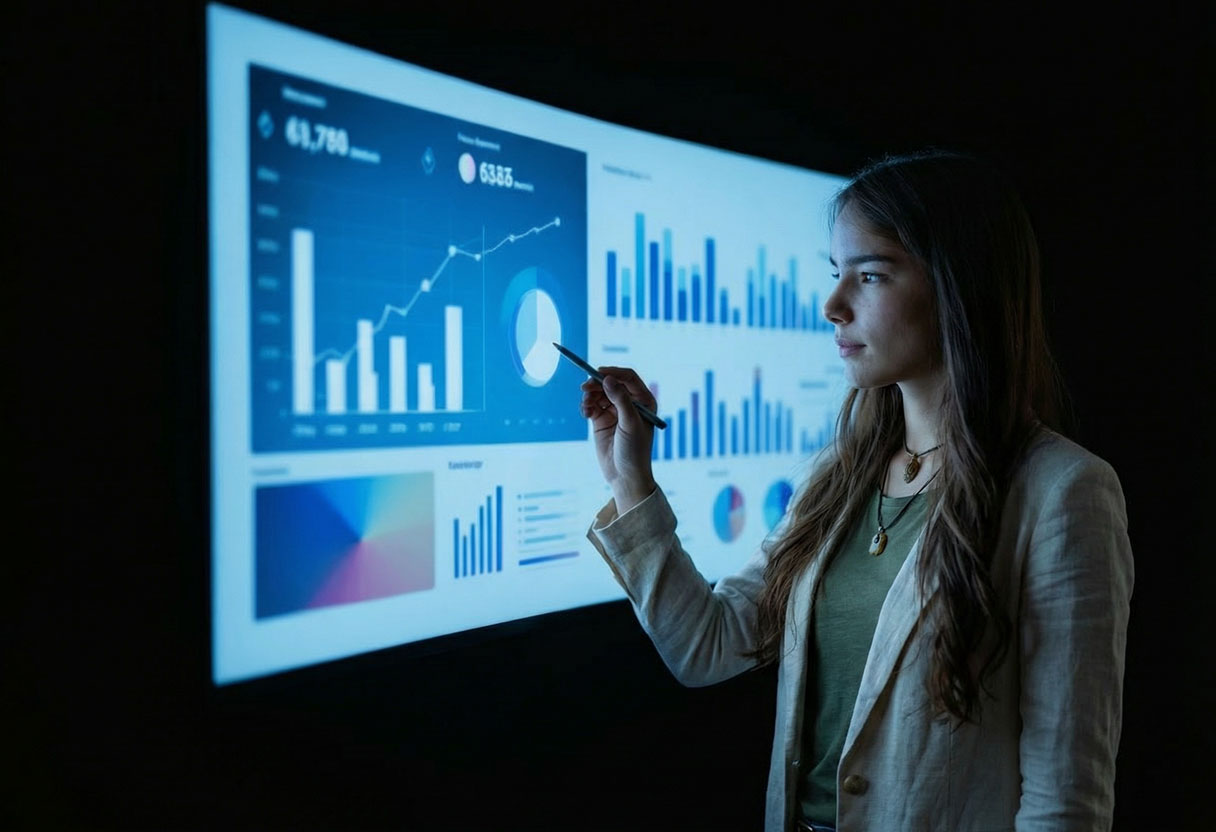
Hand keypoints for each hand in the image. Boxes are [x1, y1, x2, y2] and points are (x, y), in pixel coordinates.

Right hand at [579, 366, 657, 512]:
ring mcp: (614, 411)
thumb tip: (608, 378)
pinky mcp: (601, 420)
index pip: (628, 378)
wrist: (624, 476)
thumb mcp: (630, 423)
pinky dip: (586, 406)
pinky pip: (591, 405)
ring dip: (590, 396)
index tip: (599, 374)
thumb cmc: (634, 450)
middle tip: (585, 388)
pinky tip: (585, 413)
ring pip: (599, 393)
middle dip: (597, 384)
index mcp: (644, 400)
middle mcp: (630, 403)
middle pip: (610, 383)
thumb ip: (620, 399)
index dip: (613, 373)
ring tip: (586, 406)